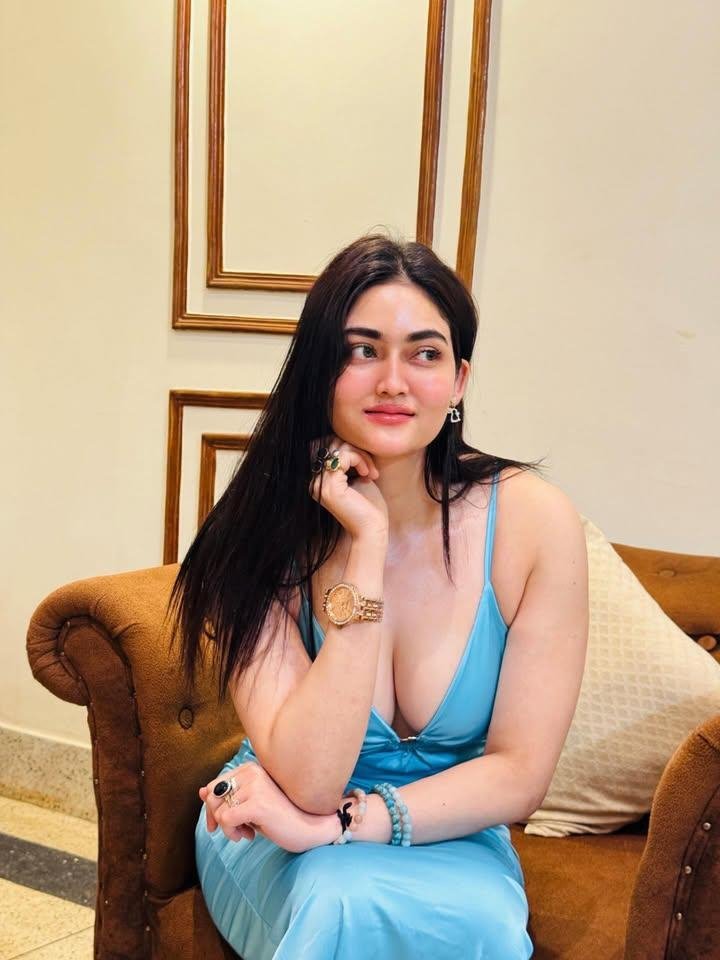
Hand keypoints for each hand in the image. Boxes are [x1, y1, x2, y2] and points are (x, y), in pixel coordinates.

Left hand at [199, 761, 326, 853]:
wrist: (310, 827)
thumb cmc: (281, 816)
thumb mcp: (250, 804)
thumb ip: (228, 796)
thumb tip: (200, 791)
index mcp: (250, 768)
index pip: (215, 785)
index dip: (212, 808)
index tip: (221, 824)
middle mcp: (252, 772)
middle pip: (212, 796)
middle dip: (216, 818)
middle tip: (234, 830)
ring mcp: (255, 786)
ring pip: (218, 809)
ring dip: (227, 828)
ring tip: (247, 832)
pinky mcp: (257, 804)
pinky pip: (226, 820)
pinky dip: (231, 833)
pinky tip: (248, 836)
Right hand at [308, 436, 388, 540]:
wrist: (373, 530)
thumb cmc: (369, 507)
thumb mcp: (357, 476)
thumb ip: (349, 459)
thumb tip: (345, 437)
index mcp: (319, 480)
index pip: (328, 447)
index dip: (350, 449)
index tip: (367, 466)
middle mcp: (315, 482)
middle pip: (332, 444)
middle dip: (356, 450)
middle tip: (371, 469)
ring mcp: (319, 484)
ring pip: (338, 448)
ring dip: (361, 455)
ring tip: (371, 472)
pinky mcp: (329, 486)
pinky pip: (344, 456)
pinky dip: (360, 459)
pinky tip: (369, 475)